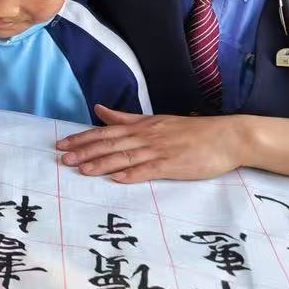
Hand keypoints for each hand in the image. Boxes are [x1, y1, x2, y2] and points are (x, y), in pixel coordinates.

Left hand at [55, 105, 250, 182]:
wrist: (226, 137)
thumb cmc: (191, 131)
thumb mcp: (155, 120)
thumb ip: (125, 118)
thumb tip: (98, 109)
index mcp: (142, 126)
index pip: (106, 132)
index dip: (83, 138)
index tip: (62, 144)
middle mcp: (147, 136)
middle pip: (110, 143)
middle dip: (84, 151)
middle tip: (62, 158)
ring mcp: (160, 150)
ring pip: (125, 156)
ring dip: (102, 163)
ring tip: (81, 170)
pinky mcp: (173, 164)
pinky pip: (149, 169)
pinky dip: (132, 174)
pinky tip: (117, 178)